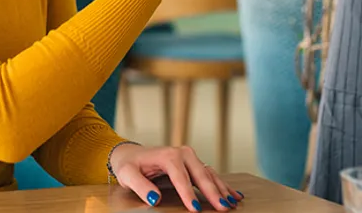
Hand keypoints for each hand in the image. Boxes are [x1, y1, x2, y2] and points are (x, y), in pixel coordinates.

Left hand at [109, 143, 243, 211]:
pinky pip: (210, 174)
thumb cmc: (129, 165)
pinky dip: (222, 184)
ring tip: (232, 203)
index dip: (188, 194)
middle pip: (201, 174)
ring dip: (221, 189)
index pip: (181, 177)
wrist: (130, 154)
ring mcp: (190, 157)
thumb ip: (140, 186)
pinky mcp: (193, 163)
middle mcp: (182, 153)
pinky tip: (234, 194)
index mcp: (168, 156)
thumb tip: (154, 198)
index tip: (195, 209)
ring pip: (209, 174)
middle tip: (223, 207)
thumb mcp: (128, 175)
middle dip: (213, 192)